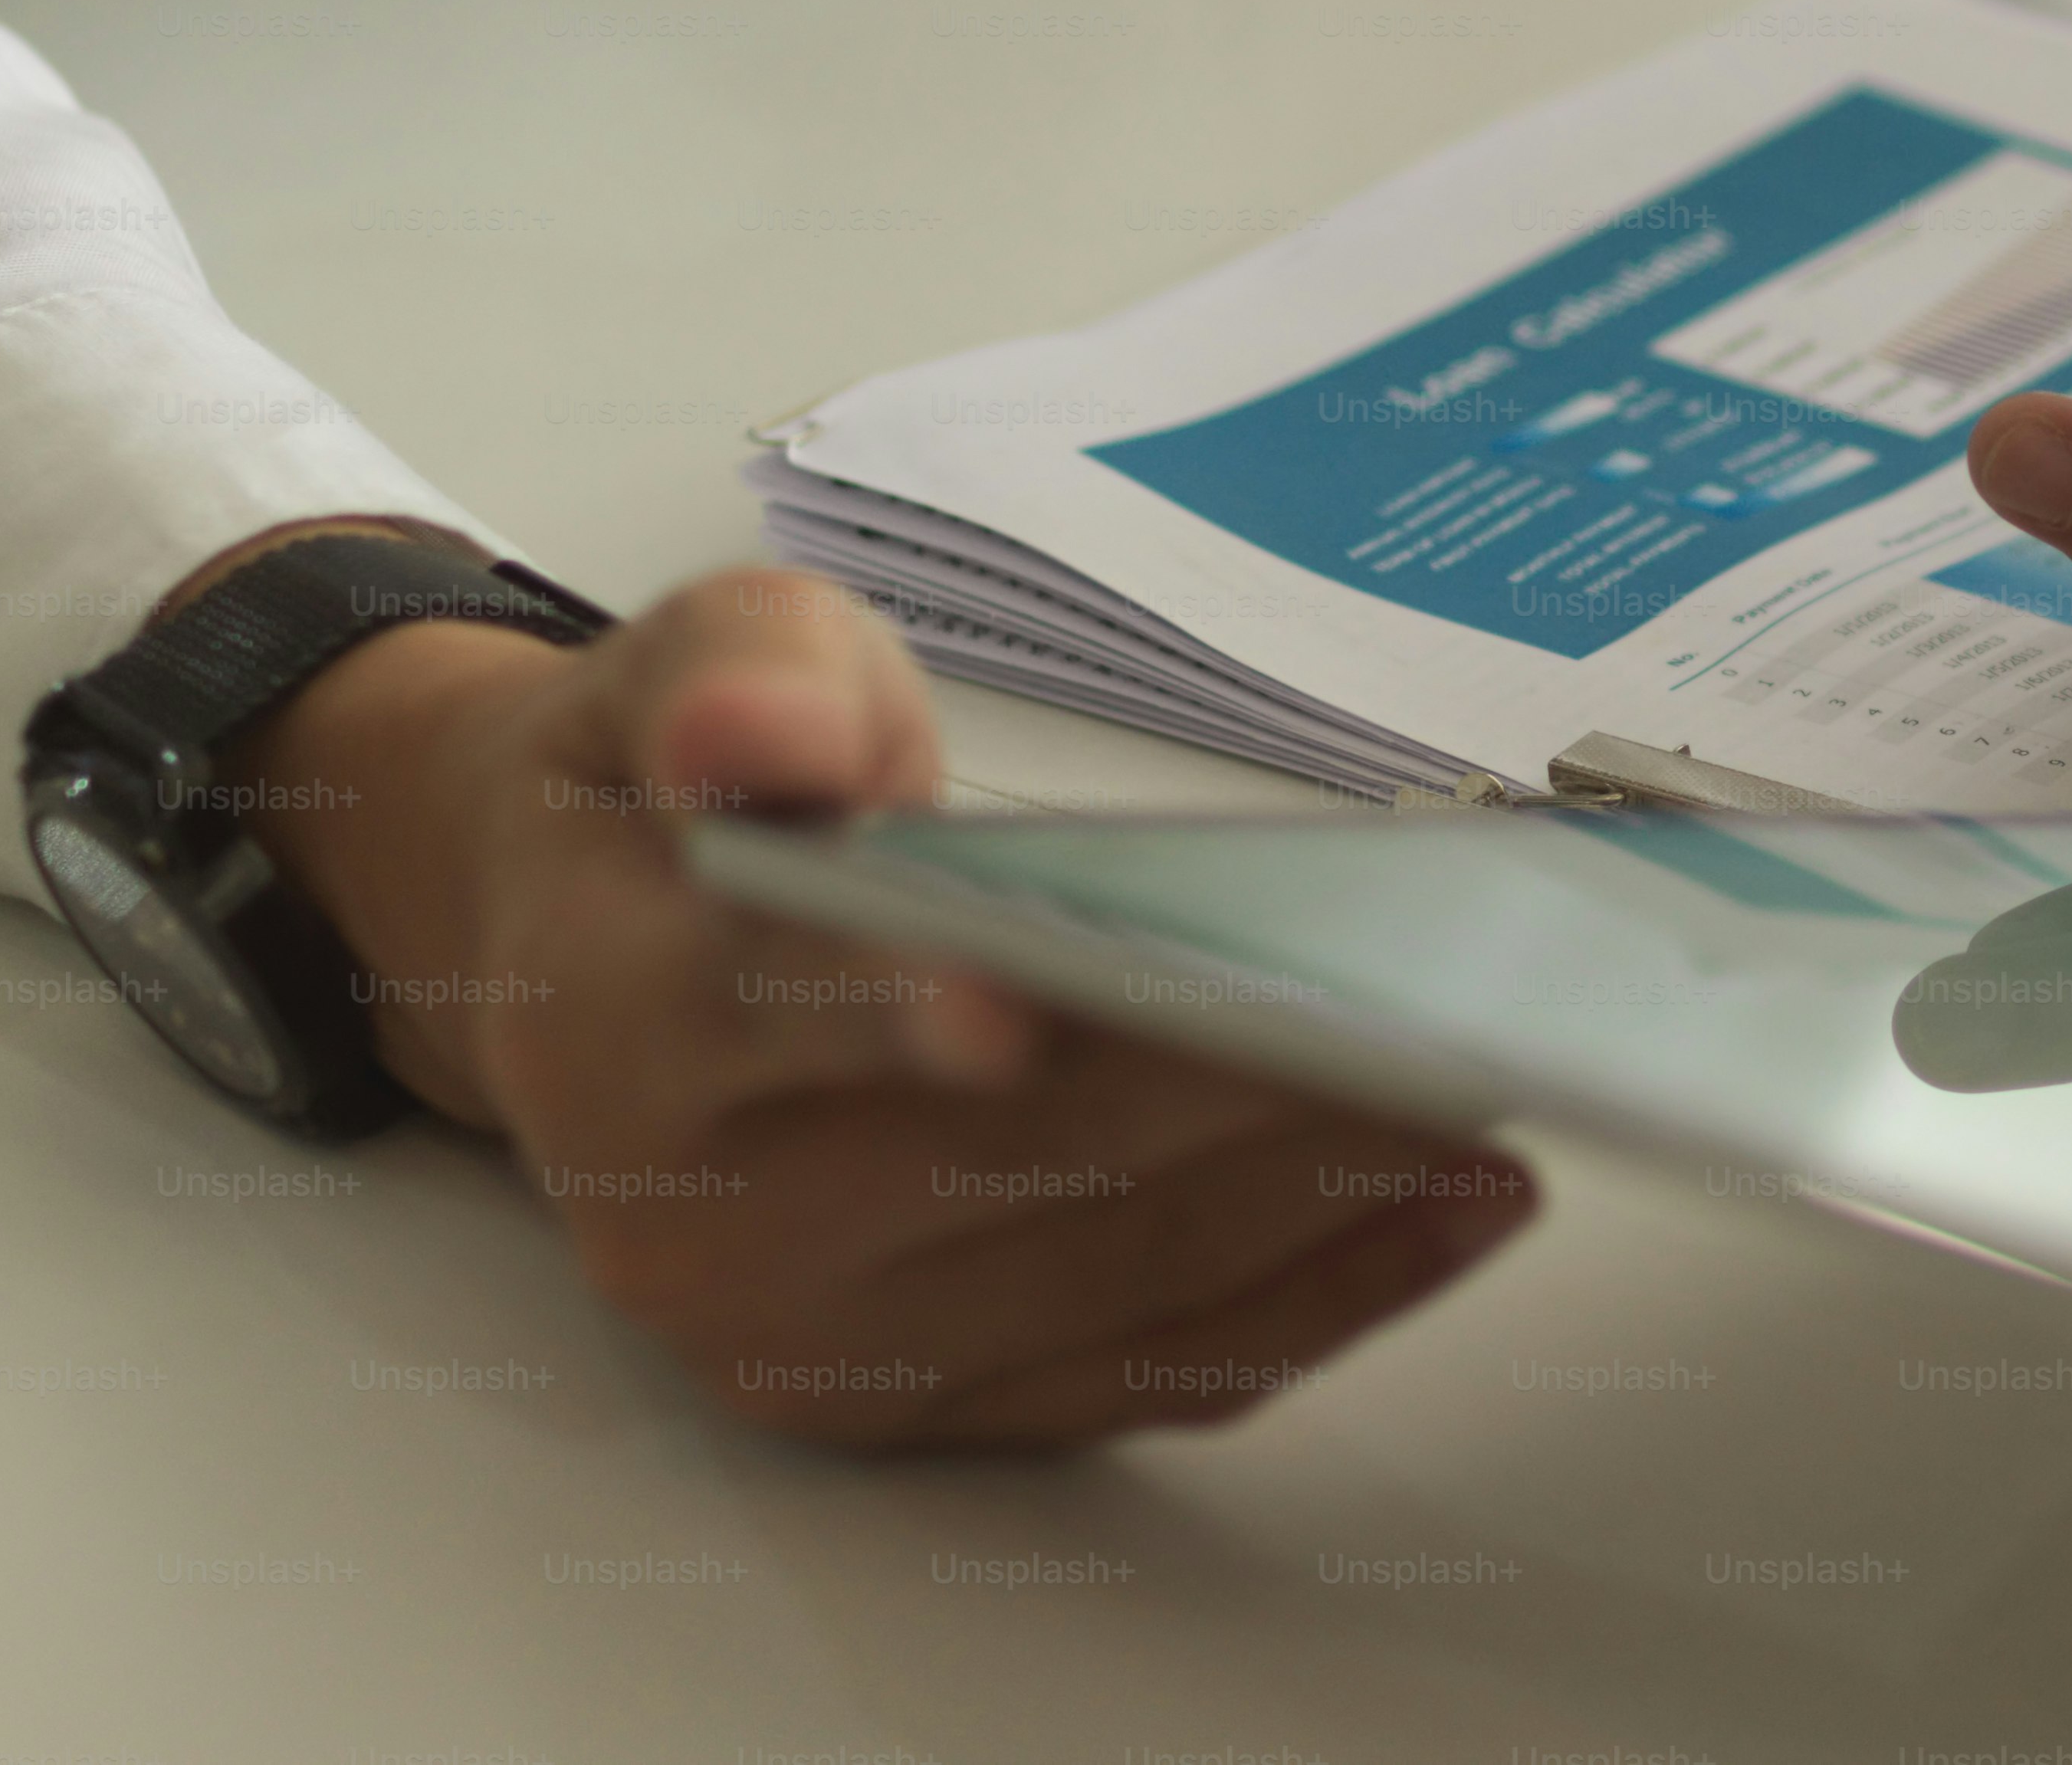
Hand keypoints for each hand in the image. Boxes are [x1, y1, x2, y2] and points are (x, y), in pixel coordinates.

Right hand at [243, 568, 1536, 1446]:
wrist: (581, 966)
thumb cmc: (686, 799)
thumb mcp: (690, 666)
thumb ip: (741, 673)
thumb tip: (757, 734)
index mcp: (611, 1015)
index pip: (787, 1011)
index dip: (929, 1009)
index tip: (1047, 999)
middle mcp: (696, 1216)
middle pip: (1011, 1154)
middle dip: (1231, 1080)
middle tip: (1427, 1007)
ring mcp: (807, 1338)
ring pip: (1110, 1272)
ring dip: (1321, 1187)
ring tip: (1490, 1082)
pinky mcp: (918, 1404)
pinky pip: (1146, 1367)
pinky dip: (1320, 1291)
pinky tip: (1455, 1200)